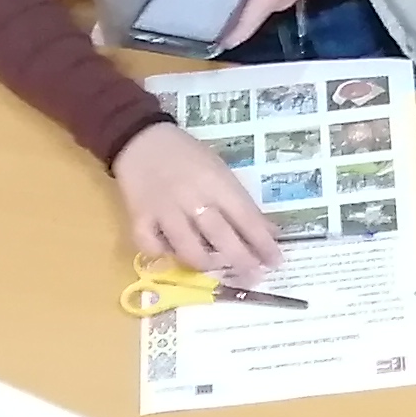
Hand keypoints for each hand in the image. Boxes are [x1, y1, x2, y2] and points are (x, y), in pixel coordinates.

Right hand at [114, 120, 280, 275]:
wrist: (141, 139)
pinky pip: (151, 245)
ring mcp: (164, 209)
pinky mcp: (139, 216)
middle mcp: (192, 198)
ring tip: (215, 268)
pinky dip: (162, 254)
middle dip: (241, 260)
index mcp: (216, 183)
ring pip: (187, 247)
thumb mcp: (220, 171)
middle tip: (253, 277)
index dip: (263, 243)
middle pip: (220, 236)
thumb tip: (269, 232)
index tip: (276, 261)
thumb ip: (242, 202)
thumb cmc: (188, 155)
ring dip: (205, 263)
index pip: (246, 217)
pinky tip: (170, 254)